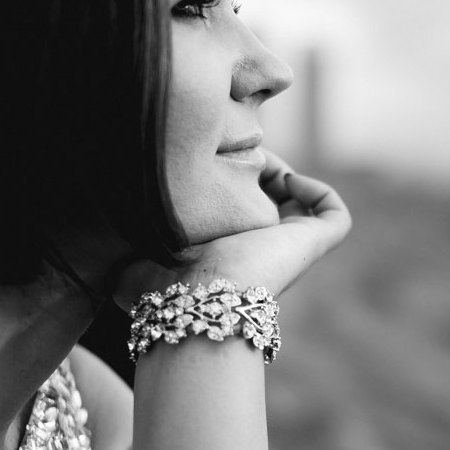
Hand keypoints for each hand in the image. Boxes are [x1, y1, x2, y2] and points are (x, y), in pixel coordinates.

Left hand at [113, 150, 351, 311]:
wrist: (195, 296)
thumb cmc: (160, 282)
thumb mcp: (132, 249)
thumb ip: (126, 233)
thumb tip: (113, 218)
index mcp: (224, 255)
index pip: (236, 214)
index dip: (226, 182)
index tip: (206, 163)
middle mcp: (260, 252)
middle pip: (270, 205)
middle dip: (254, 172)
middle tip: (233, 153)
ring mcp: (291, 250)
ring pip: (302, 206)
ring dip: (284, 175)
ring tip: (258, 161)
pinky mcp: (313, 245)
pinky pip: (335, 215)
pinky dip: (320, 191)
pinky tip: (286, 179)